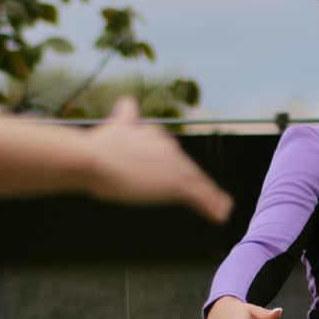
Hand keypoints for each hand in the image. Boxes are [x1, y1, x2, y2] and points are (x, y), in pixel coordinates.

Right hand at [81, 98, 233, 221]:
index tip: (190, 178)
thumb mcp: (114, 126)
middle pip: (190, 170)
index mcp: (156, 134)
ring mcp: (175, 166)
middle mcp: (170, 147)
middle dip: (202, 184)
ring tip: (223, 209)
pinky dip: (212, 207)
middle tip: (218, 199)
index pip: (174, 155)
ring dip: (213, 198)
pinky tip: (220, 216)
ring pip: (199, 184)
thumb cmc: (97, 148)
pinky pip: (199, 197)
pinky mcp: (176, 184)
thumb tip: (127, 101)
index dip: (183, 170)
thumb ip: (126, 116)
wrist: (94, 159)